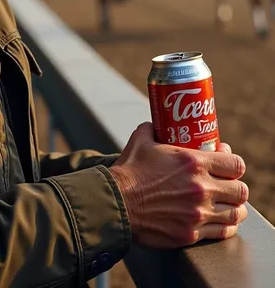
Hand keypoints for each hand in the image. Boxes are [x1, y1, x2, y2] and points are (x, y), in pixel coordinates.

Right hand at [109, 122, 248, 248]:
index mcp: (193, 162)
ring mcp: (198, 213)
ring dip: (234, 207)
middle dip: (236, 186)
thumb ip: (153, 128)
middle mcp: (201, 188)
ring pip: (236, 213)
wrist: (116, 202)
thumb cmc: (129, 170)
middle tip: (228, 185)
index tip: (227, 163)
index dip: (234, 163)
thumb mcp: (141, 139)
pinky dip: (226, 226)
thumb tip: (156, 123)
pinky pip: (223, 232)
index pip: (235, 164)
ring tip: (228, 205)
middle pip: (240, 190)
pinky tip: (222, 221)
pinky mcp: (191, 234)